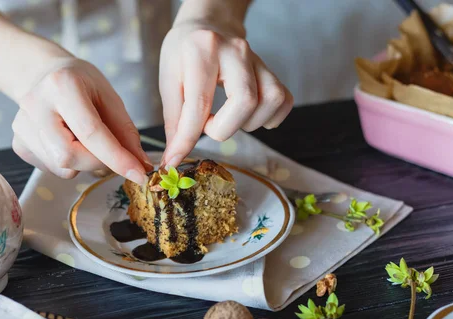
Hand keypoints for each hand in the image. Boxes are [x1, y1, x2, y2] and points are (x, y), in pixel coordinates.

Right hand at [11, 58, 151, 182]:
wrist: (43, 74)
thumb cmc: (81, 84)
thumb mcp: (109, 97)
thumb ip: (125, 132)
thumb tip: (141, 164)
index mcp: (61, 86)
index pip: (90, 132)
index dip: (117, 157)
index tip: (139, 174)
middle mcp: (35, 105)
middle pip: (69, 156)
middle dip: (98, 163)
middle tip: (111, 154)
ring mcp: (21, 126)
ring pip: (61, 167)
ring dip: (84, 163)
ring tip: (84, 140)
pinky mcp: (18, 143)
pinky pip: (51, 168)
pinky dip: (69, 164)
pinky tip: (68, 141)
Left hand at [159, 20, 292, 166]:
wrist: (207, 25)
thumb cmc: (184, 53)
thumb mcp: (168, 79)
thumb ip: (174, 119)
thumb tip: (173, 157)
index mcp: (203, 50)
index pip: (200, 104)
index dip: (187, 139)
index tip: (174, 159)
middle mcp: (236, 50)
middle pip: (245, 102)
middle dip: (223, 128)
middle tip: (207, 124)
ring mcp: (258, 59)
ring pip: (270, 101)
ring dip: (247, 123)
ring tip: (227, 118)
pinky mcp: (271, 70)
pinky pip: (283, 101)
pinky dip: (268, 118)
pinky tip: (247, 115)